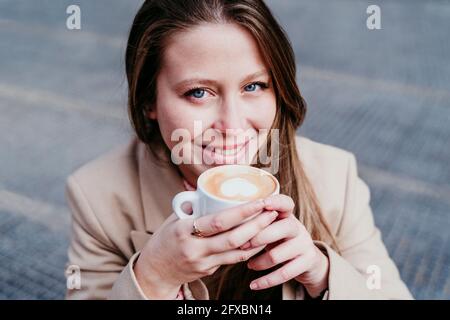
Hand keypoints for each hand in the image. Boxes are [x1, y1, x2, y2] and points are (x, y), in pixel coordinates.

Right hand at [134, 199, 278, 298]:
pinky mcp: (209, 271)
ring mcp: (203, 263)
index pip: (218, 221)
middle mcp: (194, 249)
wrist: (155, 270)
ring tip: (271, 224)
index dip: (242, 212)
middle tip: (272, 211)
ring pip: (237, 252)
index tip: (259, 201)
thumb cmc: (166, 238)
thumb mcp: (174, 219)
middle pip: (233, 238)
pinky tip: (260, 239)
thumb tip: (209, 187)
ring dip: (258, 238)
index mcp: (183, 230)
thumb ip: (192, 206)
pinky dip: (249, 249)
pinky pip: (233, 260)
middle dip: (256, 225)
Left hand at [241, 194, 329, 297]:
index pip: (286, 203)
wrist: (306, 261)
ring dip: (260, 262)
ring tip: (249, 265)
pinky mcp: (307, 262)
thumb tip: (225, 223)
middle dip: (259, 237)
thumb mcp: (271, 228)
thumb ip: (256, 223)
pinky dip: (267, 281)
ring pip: (279, 254)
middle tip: (242, 246)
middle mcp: (298, 227)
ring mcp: (305, 244)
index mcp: (287, 215)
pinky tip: (253, 284)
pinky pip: (285, 273)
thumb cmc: (278, 240)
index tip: (263, 203)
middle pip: (283, 227)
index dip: (276, 201)